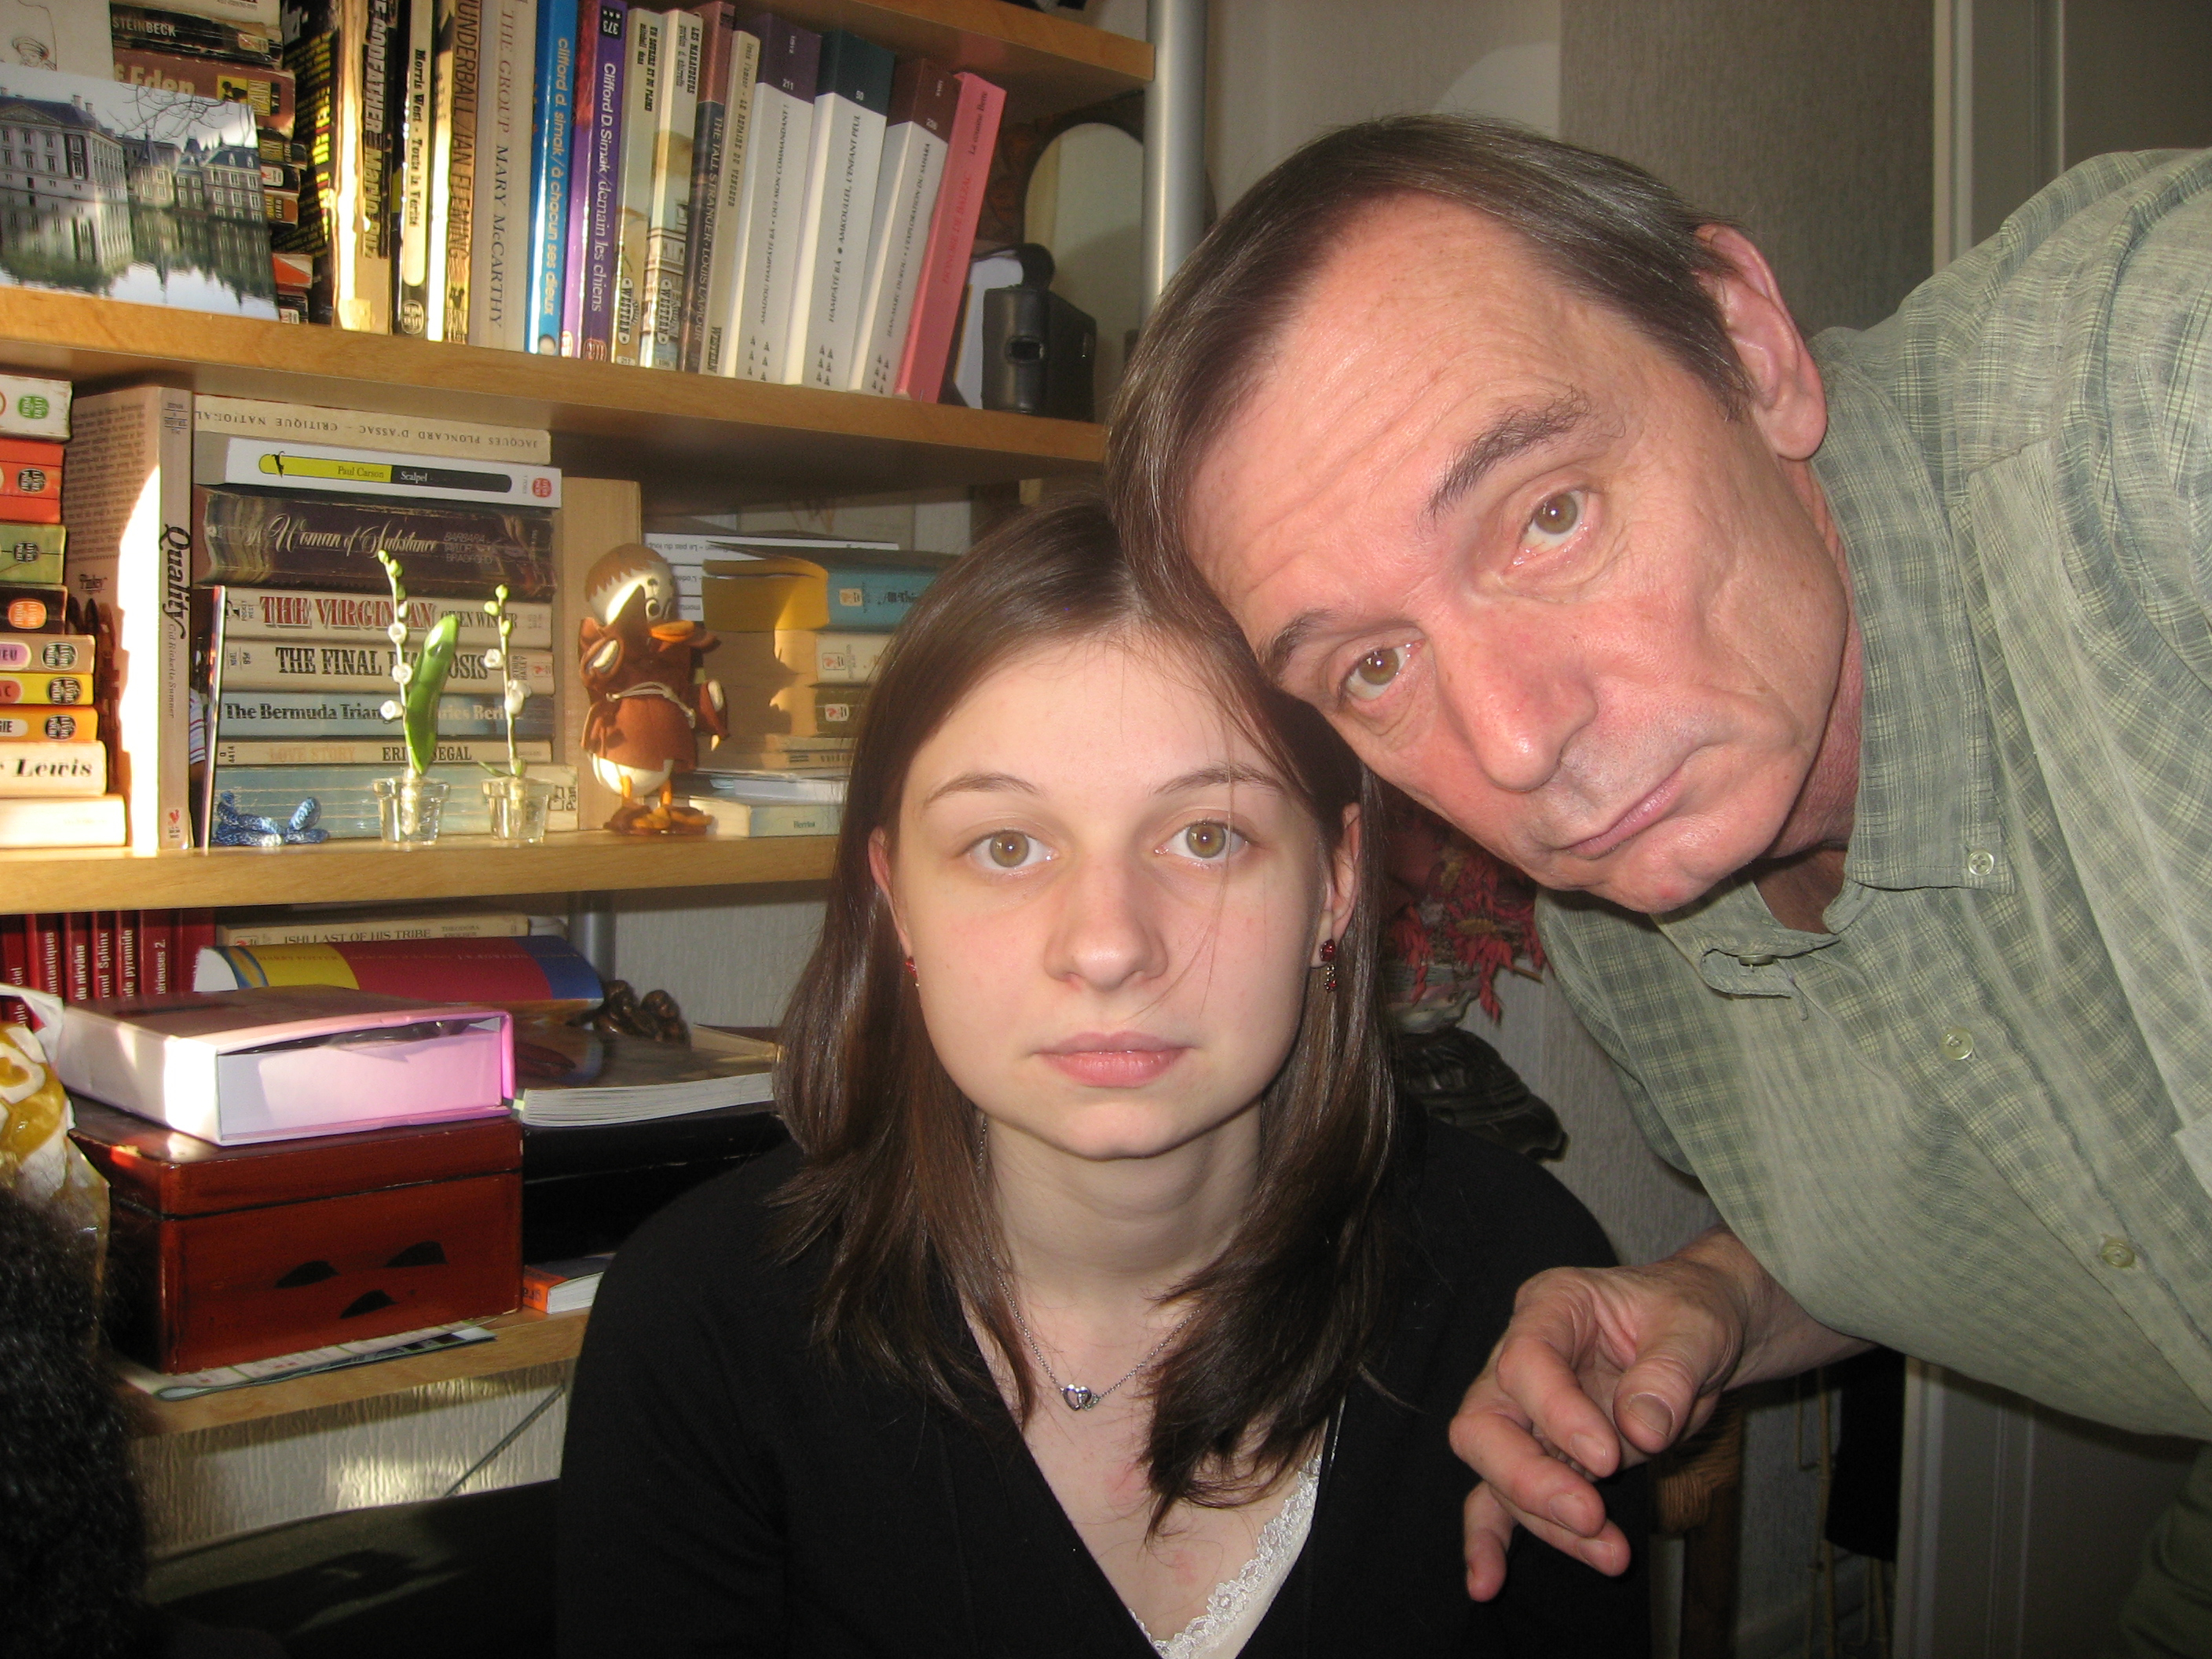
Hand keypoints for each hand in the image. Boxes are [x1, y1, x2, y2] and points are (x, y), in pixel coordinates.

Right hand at [1449, 1227, 1863, 1599]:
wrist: (1703, 1338)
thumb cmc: (1692, 1316)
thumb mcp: (1696, 1330)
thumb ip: (1667, 1374)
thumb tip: (1642, 1432)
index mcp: (1551, 1308)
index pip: (1525, 1361)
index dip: (1557, 1414)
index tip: (1610, 1457)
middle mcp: (1521, 1359)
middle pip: (1485, 1423)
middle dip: (1528, 1478)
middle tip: (1589, 1514)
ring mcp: (1526, 1412)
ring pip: (1497, 1473)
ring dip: (1545, 1521)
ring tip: (1611, 1553)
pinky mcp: (1542, 1455)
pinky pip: (1501, 1497)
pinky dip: (1493, 1538)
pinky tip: (1488, 1581)